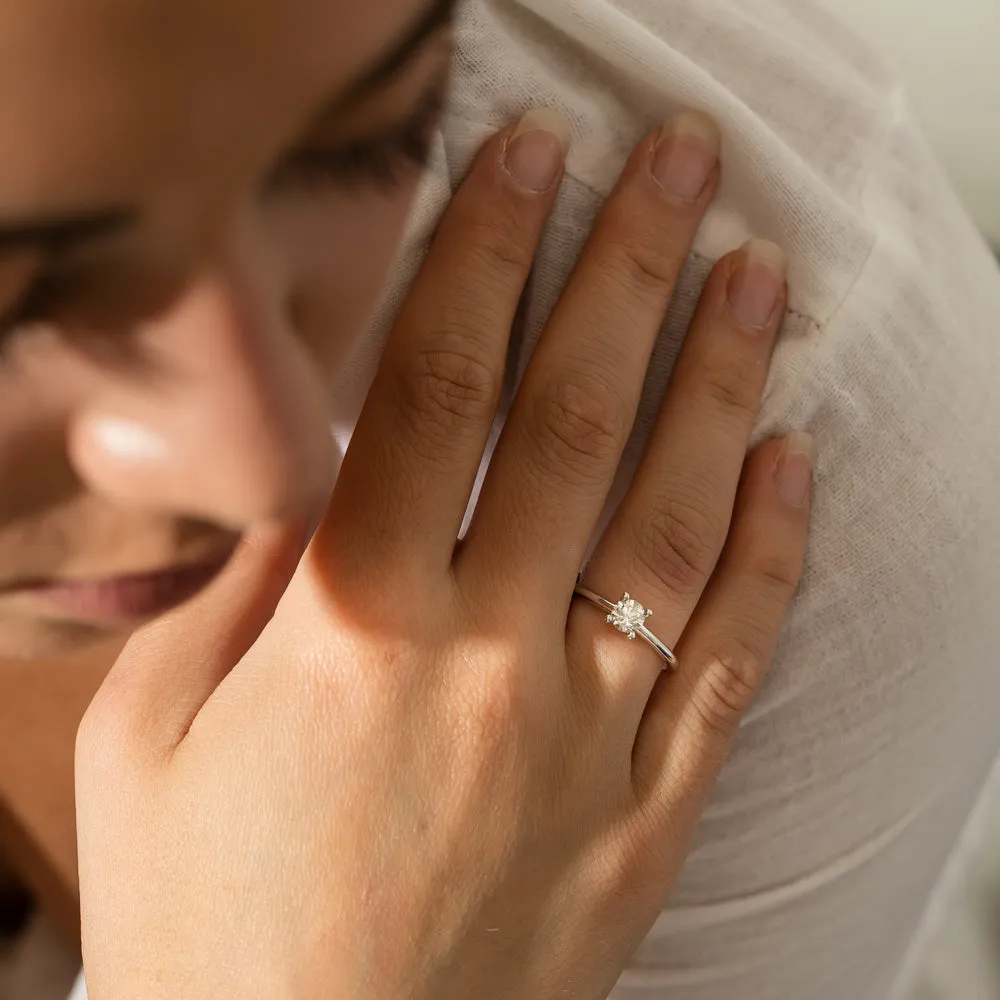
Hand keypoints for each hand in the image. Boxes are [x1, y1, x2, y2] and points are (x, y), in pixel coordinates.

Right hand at [76, 109, 812, 999]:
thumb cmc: (206, 918)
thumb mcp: (153, 736)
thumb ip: (243, 594)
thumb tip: (317, 495)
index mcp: (353, 628)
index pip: (434, 388)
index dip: (484, 254)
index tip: (527, 160)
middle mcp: (488, 662)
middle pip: (574, 419)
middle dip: (630, 269)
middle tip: (682, 164)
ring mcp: (584, 737)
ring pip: (677, 520)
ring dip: (724, 381)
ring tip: (761, 277)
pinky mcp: (646, 814)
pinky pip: (727, 661)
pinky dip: (773, 551)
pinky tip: (795, 459)